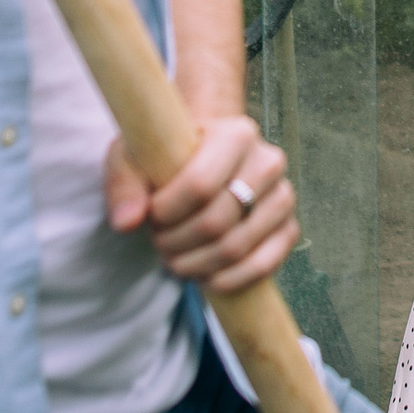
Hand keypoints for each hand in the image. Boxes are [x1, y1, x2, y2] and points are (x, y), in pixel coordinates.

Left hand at [107, 115, 297, 294]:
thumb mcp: (136, 157)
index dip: (167, 212)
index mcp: (237, 133)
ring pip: (236, 247)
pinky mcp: (288, 228)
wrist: (206, 157)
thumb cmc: (168, 156)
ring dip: (196, 264)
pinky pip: (263, 266)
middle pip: (216, 222)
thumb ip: (125, 185)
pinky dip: (228, 279)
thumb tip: (126, 223)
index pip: (200, 185)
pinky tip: (204, 274)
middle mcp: (269, 161)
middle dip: (177, 242)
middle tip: (159, 242)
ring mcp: (283, 196)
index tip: (151, 215)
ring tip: (175, 258)